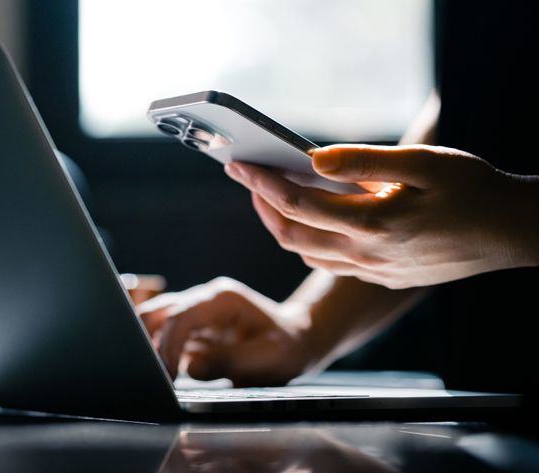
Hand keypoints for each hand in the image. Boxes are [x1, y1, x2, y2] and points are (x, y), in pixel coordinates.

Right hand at [136, 277, 316, 385]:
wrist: (298, 340)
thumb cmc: (286, 347)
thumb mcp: (266, 359)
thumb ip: (229, 362)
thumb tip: (191, 369)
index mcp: (222, 299)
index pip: (181, 316)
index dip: (168, 345)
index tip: (166, 374)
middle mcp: (205, 300)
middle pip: (159, 311)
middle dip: (145, 339)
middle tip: (147, 372)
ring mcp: (198, 313)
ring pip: (157, 322)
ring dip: (150, 347)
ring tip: (152, 375)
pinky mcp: (195, 330)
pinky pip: (167, 338)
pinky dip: (159, 354)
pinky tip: (162, 374)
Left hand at [225, 144, 538, 288]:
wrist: (513, 232)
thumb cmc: (473, 190)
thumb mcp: (424, 162)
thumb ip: (364, 161)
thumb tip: (313, 160)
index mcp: (371, 223)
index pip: (296, 203)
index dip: (261, 182)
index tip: (239, 163)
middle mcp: (365, 254)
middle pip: (290, 234)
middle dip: (261, 204)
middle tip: (247, 176)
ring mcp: (374, 270)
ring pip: (307, 253)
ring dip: (282, 225)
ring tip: (272, 195)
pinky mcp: (384, 276)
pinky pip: (331, 264)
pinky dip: (309, 241)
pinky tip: (312, 221)